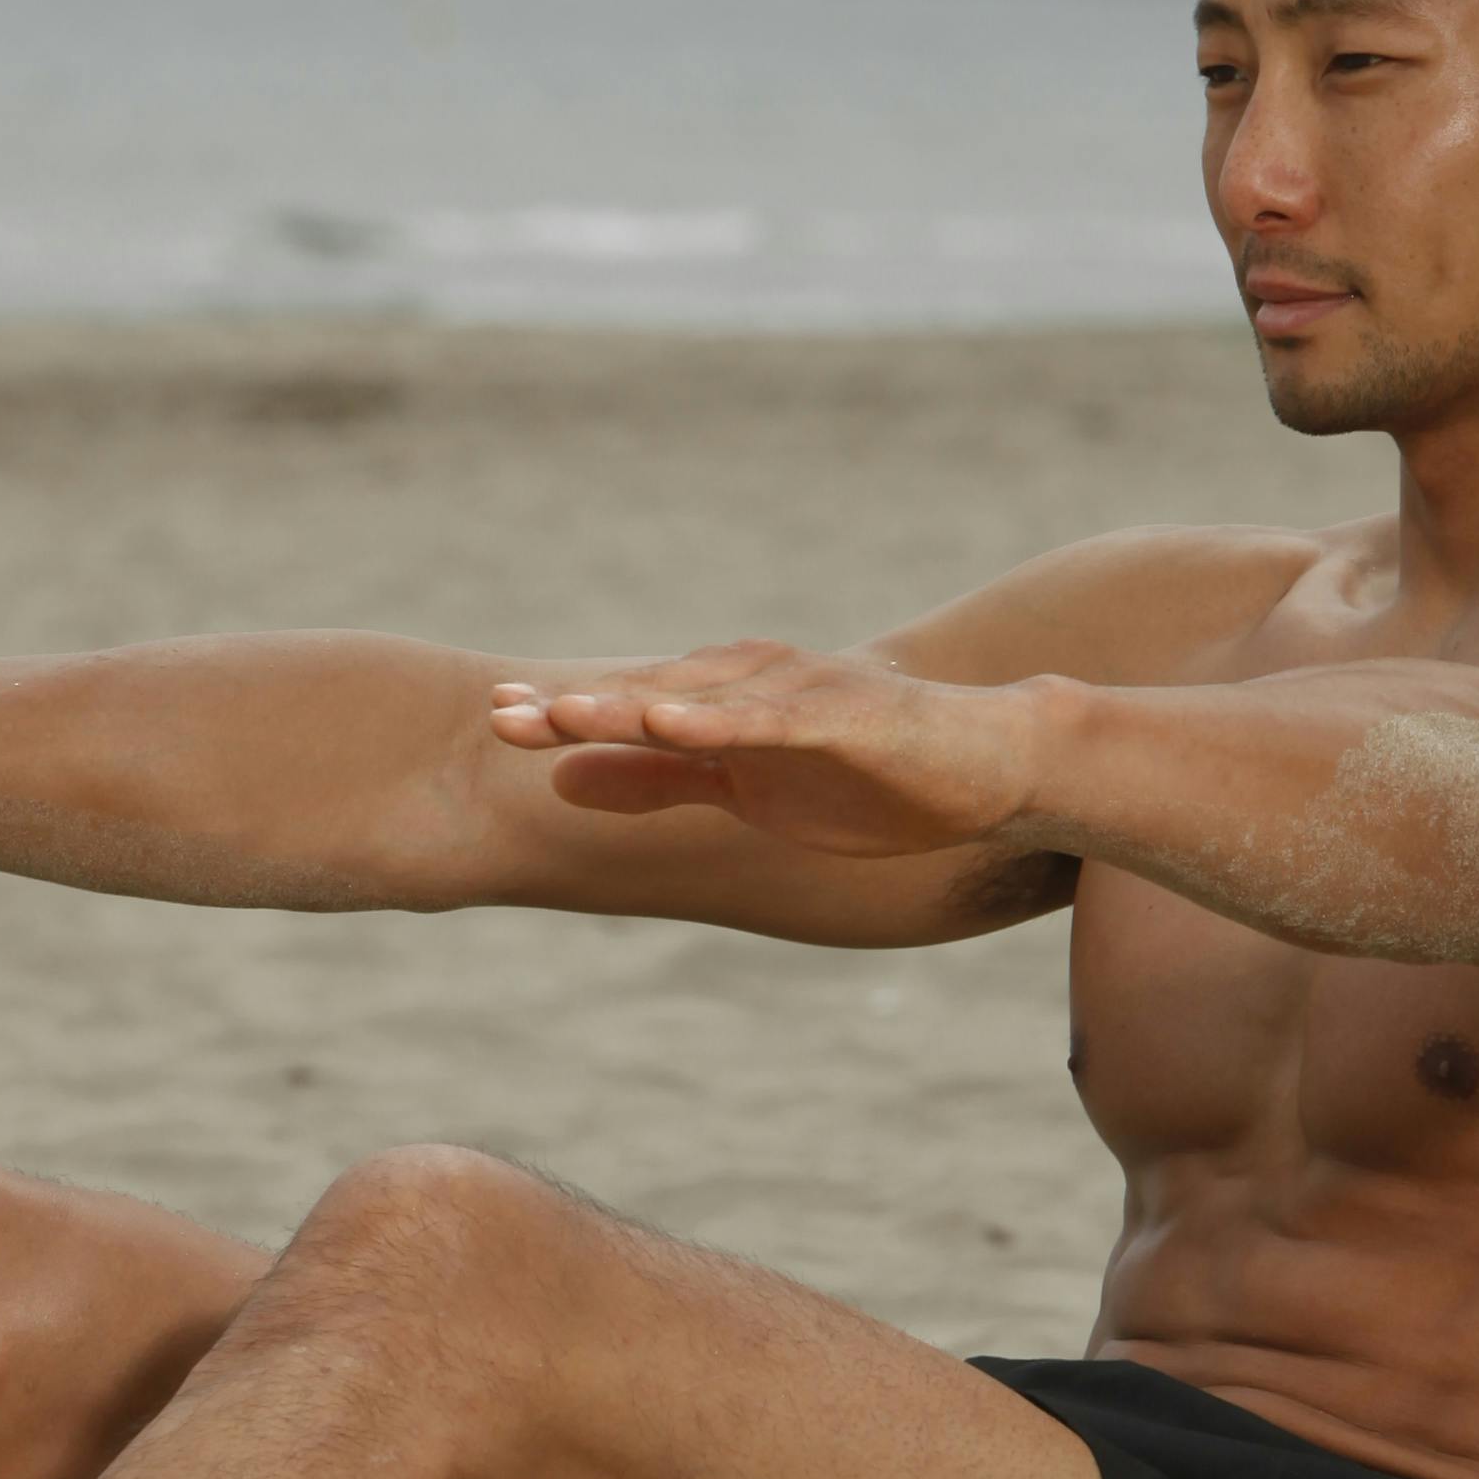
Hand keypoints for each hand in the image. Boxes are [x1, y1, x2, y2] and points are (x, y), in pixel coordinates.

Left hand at [484, 644, 1043, 860]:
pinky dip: (719, 717)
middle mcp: (749, 685)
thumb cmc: (867, 778)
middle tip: (499, 716)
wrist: (984, 770)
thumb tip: (565, 780)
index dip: (562, 716)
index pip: (627, 709)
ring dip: (629, 705)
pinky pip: (770, 717)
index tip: (493, 720)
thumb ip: (658, 778)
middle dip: (574, 708)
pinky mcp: (843, 713)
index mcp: (722, 705)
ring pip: (698, 698)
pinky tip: (670, 721)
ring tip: (561, 716)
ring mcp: (795, 695)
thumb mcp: (743, 793)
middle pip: (646, 694)